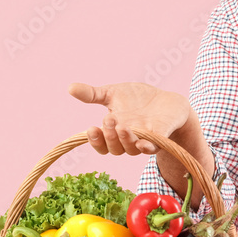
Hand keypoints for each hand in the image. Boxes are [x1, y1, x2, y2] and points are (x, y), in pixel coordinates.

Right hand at [67, 82, 188, 155]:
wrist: (167, 99)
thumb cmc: (138, 99)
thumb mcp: (113, 93)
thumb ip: (93, 94)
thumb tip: (70, 88)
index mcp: (114, 132)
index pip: (102, 145)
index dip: (95, 141)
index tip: (91, 128)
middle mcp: (128, 140)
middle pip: (115, 148)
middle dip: (109, 136)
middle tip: (109, 119)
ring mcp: (145, 140)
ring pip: (132, 149)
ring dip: (125, 140)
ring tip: (122, 126)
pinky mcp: (162, 137)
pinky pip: (154, 148)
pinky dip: (148, 147)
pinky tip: (143, 143)